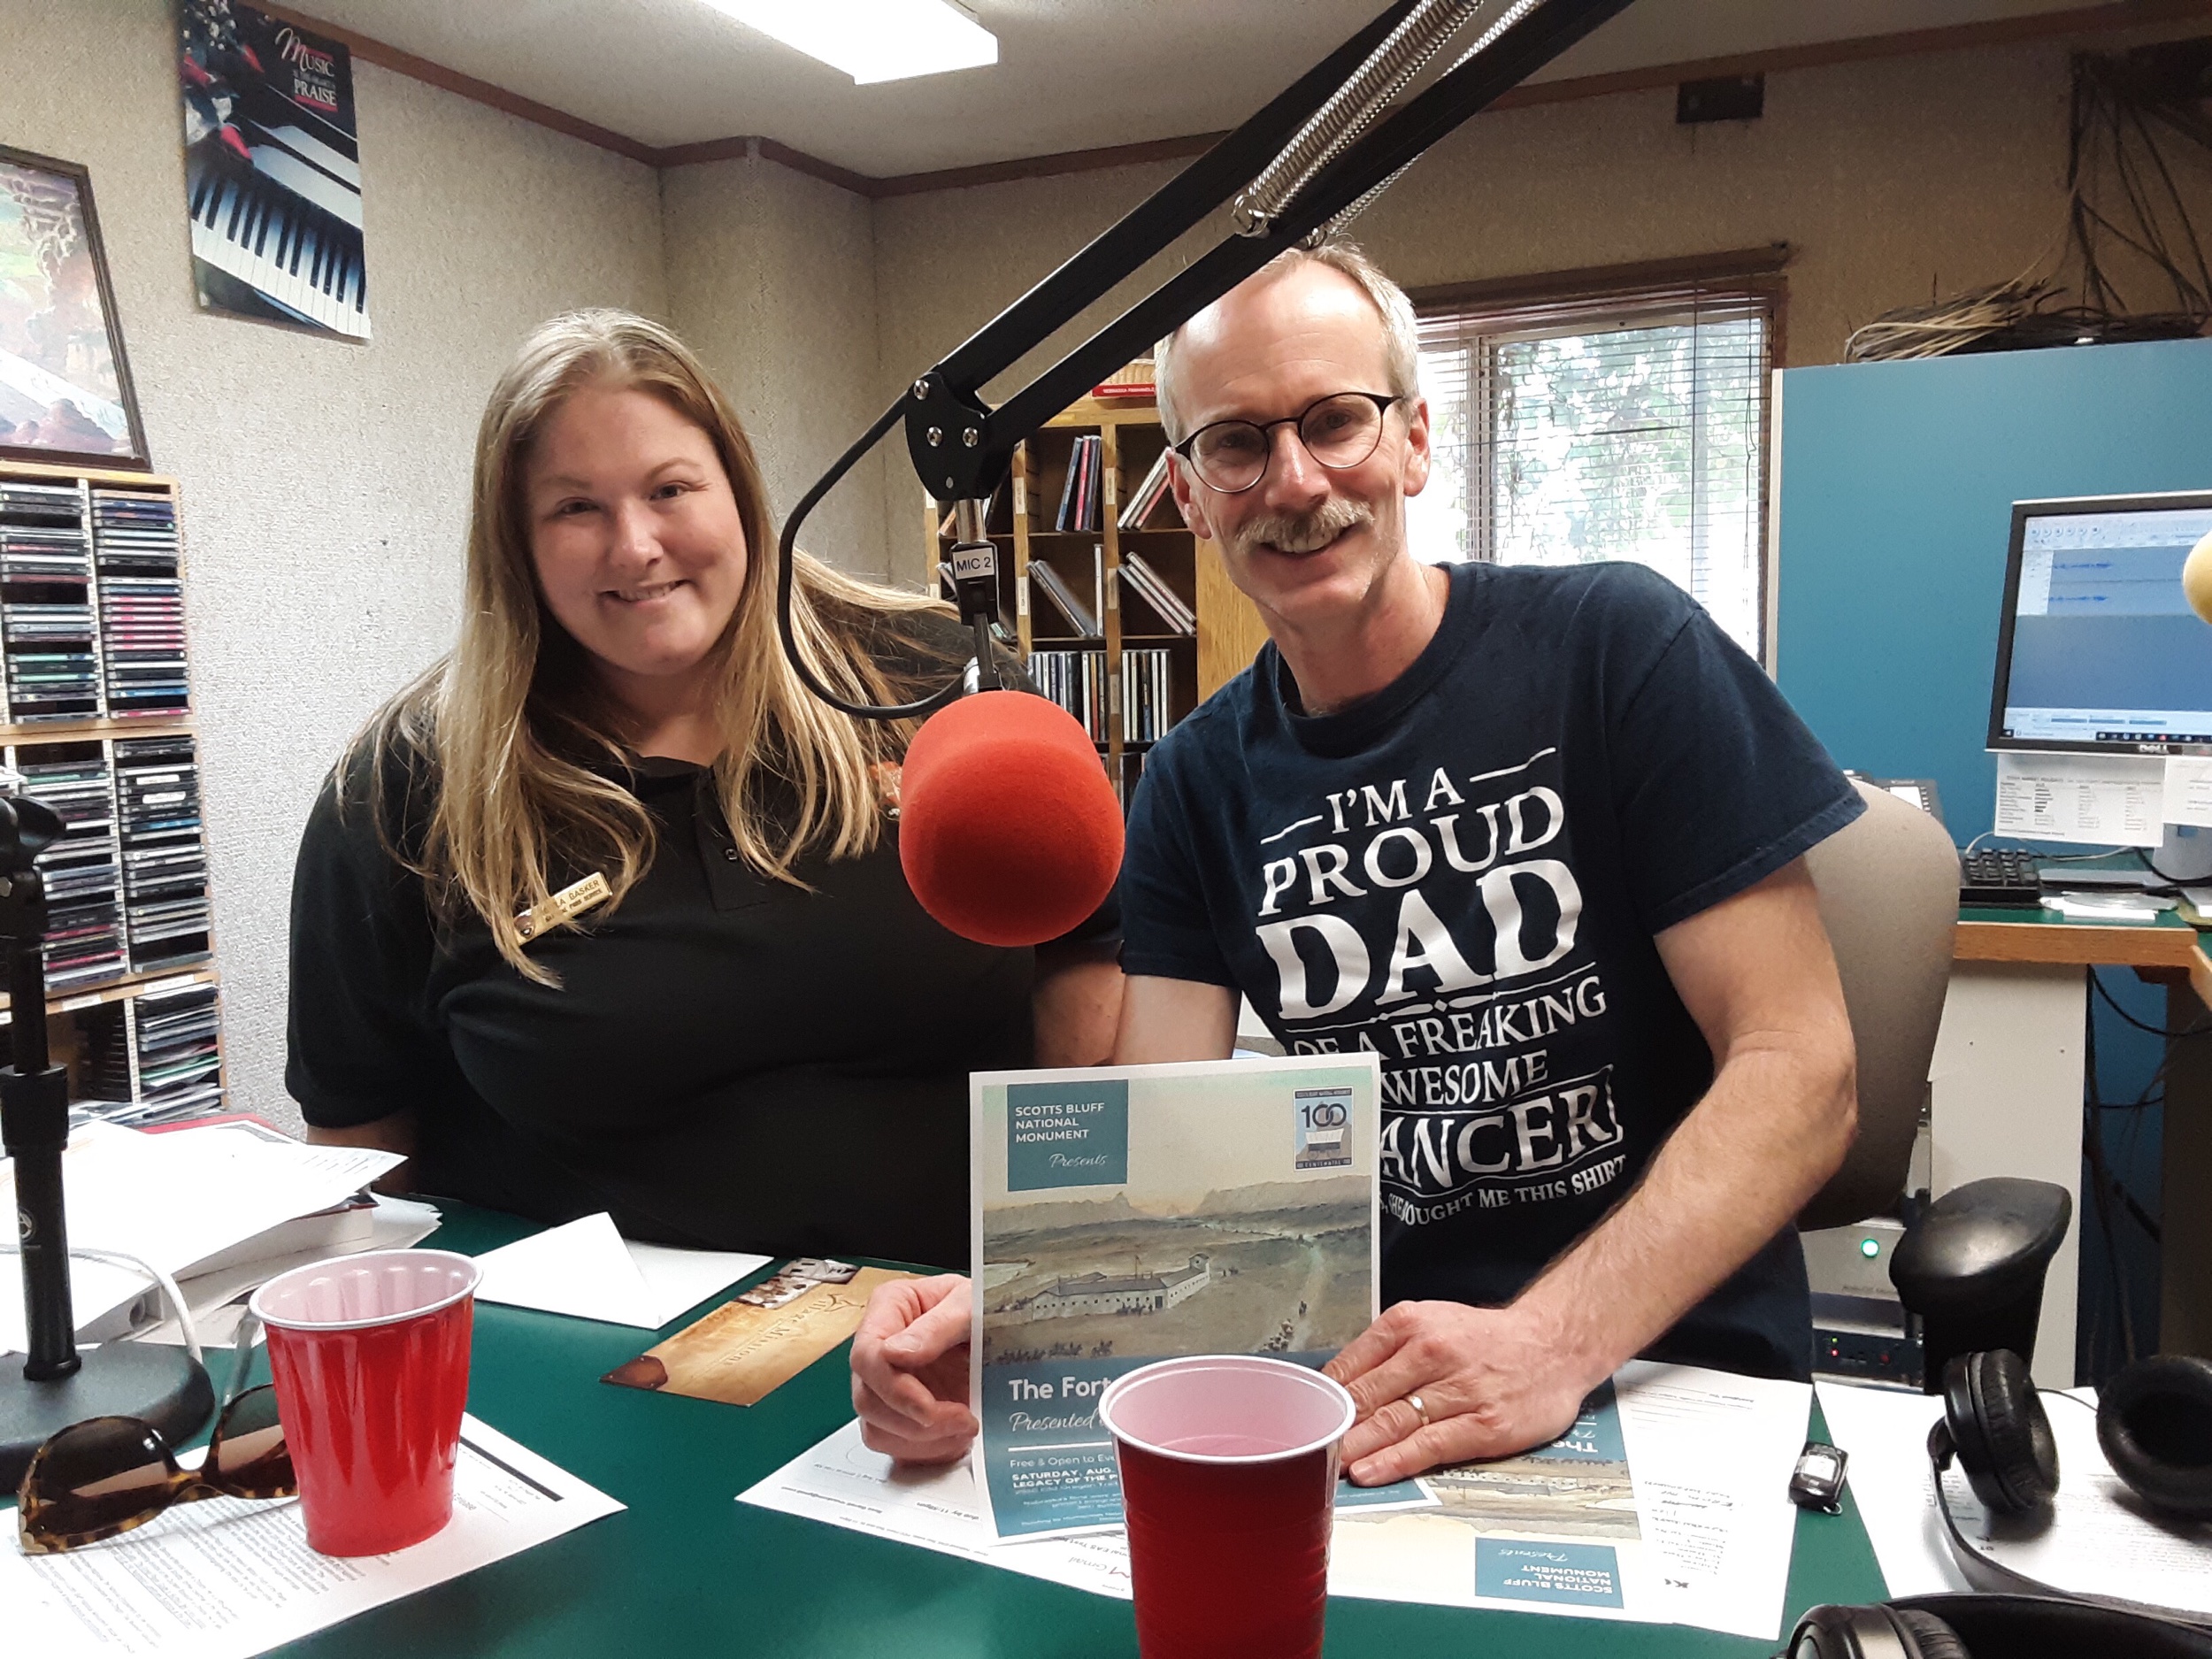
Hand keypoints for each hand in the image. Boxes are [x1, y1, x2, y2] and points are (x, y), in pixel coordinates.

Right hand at [850, 1274, 977, 1464]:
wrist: (1007, 1327)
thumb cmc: (986, 1305)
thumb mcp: (972, 1305)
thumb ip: (938, 1326)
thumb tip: (894, 1353)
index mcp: (890, 1307)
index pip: (867, 1356)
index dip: (894, 1390)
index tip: (928, 1409)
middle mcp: (879, 1346)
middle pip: (868, 1399)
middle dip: (915, 1421)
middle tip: (963, 1419)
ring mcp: (885, 1381)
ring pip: (876, 1428)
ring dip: (921, 1440)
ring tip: (963, 1429)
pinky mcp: (899, 1410)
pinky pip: (894, 1444)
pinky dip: (924, 1450)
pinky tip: (954, 1437)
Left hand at [1323, 1299, 1599, 1484]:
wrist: (1554, 1344)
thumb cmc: (1486, 1340)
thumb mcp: (1430, 1324)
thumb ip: (1385, 1353)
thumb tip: (1337, 1386)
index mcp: (1410, 1324)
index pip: (1351, 1364)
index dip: (1322, 1397)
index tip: (1302, 1419)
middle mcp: (1432, 1352)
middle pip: (1368, 1396)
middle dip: (1333, 1427)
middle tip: (1304, 1449)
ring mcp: (1459, 1390)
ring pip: (1394, 1421)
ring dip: (1356, 1447)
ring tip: (1326, 1465)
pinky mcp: (1483, 1424)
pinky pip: (1430, 1445)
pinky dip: (1395, 1460)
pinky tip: (1370, 1470)